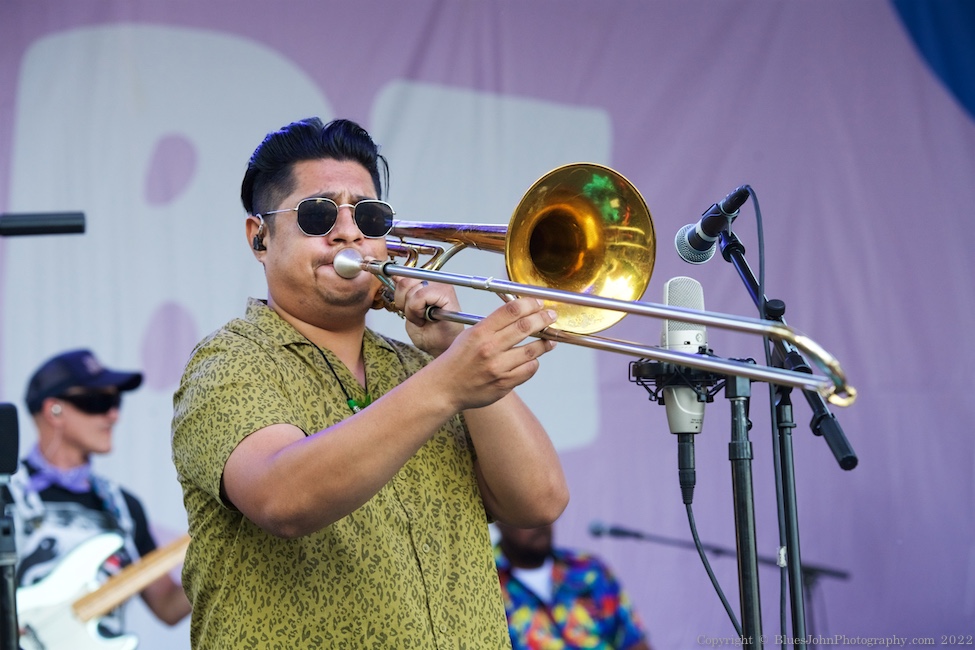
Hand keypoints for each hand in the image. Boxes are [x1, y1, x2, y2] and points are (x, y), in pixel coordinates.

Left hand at [394, 277, 463, 355]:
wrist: (441, 348)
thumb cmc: (429, 333)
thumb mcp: (407, 309)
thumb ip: (403, 292)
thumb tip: (396, 276)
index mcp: (426, 282)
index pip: (403, 275)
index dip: (398, 293)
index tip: (404, 306)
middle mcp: (435, 281)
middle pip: (405, 281)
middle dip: (404, 302)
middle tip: (415, 315)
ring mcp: (442, 286)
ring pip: (412, 289)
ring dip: (411, 309)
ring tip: (422, 318)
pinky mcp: (447, 294)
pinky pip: (420, 296)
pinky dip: (417, 310)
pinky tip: (426, 318)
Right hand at [427, 296, 556, 410]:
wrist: (444, 388)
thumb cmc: (456, 361)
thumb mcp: (469, 335)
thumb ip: (492, 326)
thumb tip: (518, 315)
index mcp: (480, 332)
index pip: (511, 311)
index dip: (529, 304)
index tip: (538, 303)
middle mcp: (490, 348)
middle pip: (525, 327)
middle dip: (543, 319)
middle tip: (551, 316)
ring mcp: (498, 367)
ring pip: (532, 351)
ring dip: (544, 343)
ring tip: (549, 340)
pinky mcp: (504, 384)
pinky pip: (529, 370)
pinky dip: (533, 363)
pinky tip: (532, 360)